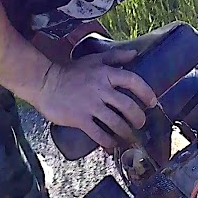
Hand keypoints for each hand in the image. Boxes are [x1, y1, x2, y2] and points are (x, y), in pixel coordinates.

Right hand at [34, 48, 156, 152]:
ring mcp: (90, 105)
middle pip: (128, 106)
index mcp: (106, 74)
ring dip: (126, 132)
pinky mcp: (80, 119)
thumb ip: (115, 56)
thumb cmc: (71, 72)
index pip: (133, 81)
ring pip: (116, 122)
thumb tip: (135, 54)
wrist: (44, 83)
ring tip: (129, 136)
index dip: (146, 93)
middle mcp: (101, 89)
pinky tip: (111, 144)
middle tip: (140, 123)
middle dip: (138, 117)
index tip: (152, 102)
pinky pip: (99, 134)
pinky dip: (108, 141)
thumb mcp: (94, 59)